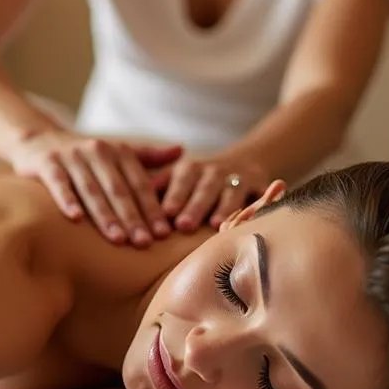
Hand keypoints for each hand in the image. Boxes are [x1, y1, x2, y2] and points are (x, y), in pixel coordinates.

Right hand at [11, 130, 181, 245]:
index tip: (163, 233)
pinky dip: (67, 199)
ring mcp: (71, 157)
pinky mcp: (47, 163)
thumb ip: (148, 155)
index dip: (152, 208)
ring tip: (118, 239)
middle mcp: (97, 151)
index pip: (139, 183)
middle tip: (145, 243)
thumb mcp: (117, 151)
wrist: (39, 140)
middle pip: (118, 189)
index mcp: (118, 151)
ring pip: (91, 189)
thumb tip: (181, 150)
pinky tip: (75, 219)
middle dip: (132, 217)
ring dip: (105, 215)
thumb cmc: (86, 155)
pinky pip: (58, 183)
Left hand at [152, 155, 269, 232]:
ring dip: (226, 207)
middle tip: (184, 225)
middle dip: (195, 206)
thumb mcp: (175, 179)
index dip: (174, 196)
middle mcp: (214, 171)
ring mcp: (240, 177)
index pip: (180, 181)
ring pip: (233, 191)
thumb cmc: (197, 181)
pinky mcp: (261, 185)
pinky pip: (263, 196)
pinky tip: (259, 218)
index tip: (164, 214)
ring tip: (217, 226)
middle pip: (205, 188)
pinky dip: (264, 203)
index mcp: (190, 169)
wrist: (244, 162)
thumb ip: (154, 190)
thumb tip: (125, 205)